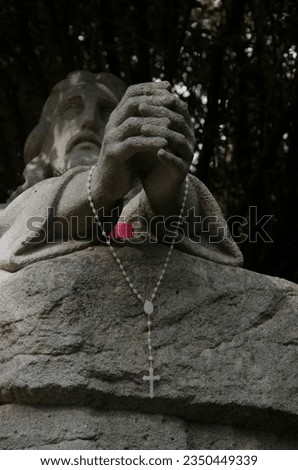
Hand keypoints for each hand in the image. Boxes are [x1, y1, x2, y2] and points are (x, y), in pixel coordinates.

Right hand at [95, 81, 173, 203]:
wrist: (108, 184)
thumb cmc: (125, 160)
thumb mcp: (134, 138)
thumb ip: (143, 123)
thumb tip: (163, 105)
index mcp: (117, 117)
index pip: (131, 93)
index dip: (150, 88)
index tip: (169, 86)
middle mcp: (112, 124)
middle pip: (132, 103)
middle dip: (154, 100)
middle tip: (173, 101)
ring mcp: (112, 139)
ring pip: (133, 123)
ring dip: (154, 121)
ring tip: (172, 122)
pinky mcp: (114, 154)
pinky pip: (133, 143)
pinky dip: (150, 141)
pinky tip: (164, 142)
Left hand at [137, 87, 195, 212]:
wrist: (156, 186)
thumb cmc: (150, 157)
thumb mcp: (146, 135)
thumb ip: (144, 116)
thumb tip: (132, 91)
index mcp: (182, 126)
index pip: (176, 105)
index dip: (160, 99)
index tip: (141, 96)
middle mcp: (188, 138)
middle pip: (178, 120)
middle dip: (159, 112)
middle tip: (140, 108)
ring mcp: (187, 155)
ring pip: (179, 139)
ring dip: (161, 132)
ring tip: (143, 129)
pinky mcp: (182, 171)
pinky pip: (178, 162)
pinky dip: (169, 156)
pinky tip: (157, 152)